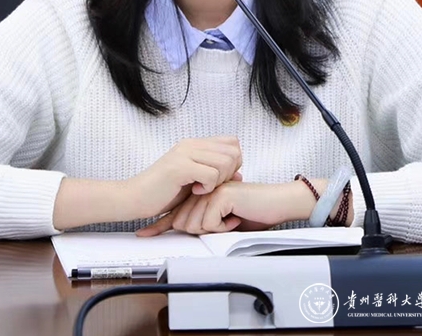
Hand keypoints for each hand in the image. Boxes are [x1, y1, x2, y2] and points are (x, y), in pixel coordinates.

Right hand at [125, 136, 241, 219]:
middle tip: (212, 185)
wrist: (133, 198)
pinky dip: (208, 187)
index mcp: (194, 144)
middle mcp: (190, 144)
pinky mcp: (179, 167)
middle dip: (229, 173)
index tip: (219, 178)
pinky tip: (195, 191)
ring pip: (225, 162)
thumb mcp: (193, 180)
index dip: (233, 162)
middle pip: (233, 151)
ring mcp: (184, 154)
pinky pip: (211, 174)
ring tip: (202, 189)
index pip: (232, 143)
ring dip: (219, 180)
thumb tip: (239, 175)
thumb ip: (214, 174)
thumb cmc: (163, 192)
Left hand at [136, 181, 302, 235]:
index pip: (177, 211)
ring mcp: (211, 188)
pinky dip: (222, 227)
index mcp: (202, 193)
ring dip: (213, 230)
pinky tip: (234, 218)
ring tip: (230, 220)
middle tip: (224, 224)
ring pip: (194, 224)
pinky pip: (209, 222)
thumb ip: (205, 222)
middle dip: (201, 232)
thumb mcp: (223, 221)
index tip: (144, 234)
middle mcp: (203, 188)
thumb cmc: (253, 212)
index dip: (160, 224)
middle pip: (183, 222)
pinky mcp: (220, 194)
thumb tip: (187, 229)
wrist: (276, 204)